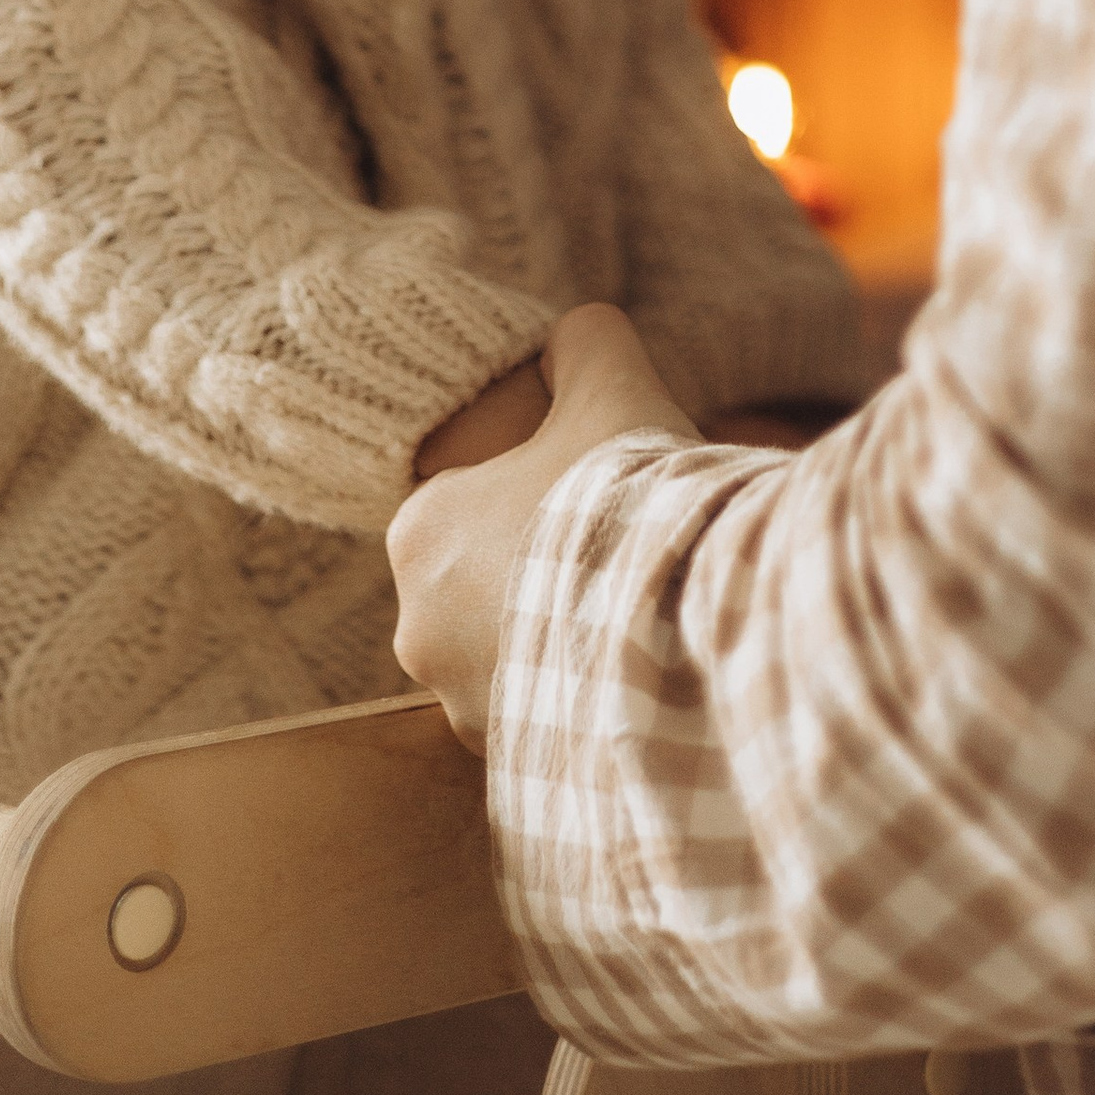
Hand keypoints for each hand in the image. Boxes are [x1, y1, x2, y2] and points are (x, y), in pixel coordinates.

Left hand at [388, 303, 696, 748]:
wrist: (676, 622)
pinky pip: (545, 717)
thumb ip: (585, 344)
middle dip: (541, 568)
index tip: (587, 491)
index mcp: (420, 534)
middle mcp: (418, 629)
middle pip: (483, 581)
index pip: (458, 503)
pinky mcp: (514, 760)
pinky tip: (638, 667)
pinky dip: (582, 696)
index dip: (529, 489)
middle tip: (616, 549)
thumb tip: (574, 334)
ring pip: (511, 653)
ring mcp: (463, 705)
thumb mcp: (611, 385)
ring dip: (561, 637)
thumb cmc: (627, 498)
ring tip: (635, 611)